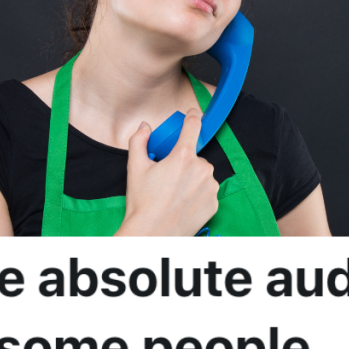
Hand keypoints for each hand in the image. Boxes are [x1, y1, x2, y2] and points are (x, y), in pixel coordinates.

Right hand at [115, 108, 219, 235]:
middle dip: (183, 161)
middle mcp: (201, 169)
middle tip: (167, 176)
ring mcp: (210, 187)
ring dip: (192, 178)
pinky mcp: (214, 203)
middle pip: (194, 156)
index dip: (193, 116)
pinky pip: (207, 191)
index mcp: (182, 157)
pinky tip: (183, 202)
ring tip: (174, 193)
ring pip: (202, 174)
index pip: (192, 126)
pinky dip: (198, 193)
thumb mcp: (135, 168)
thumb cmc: (143, 204)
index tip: (193, 113)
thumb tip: (145, 127)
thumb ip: (139, 140)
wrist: (152, 234)